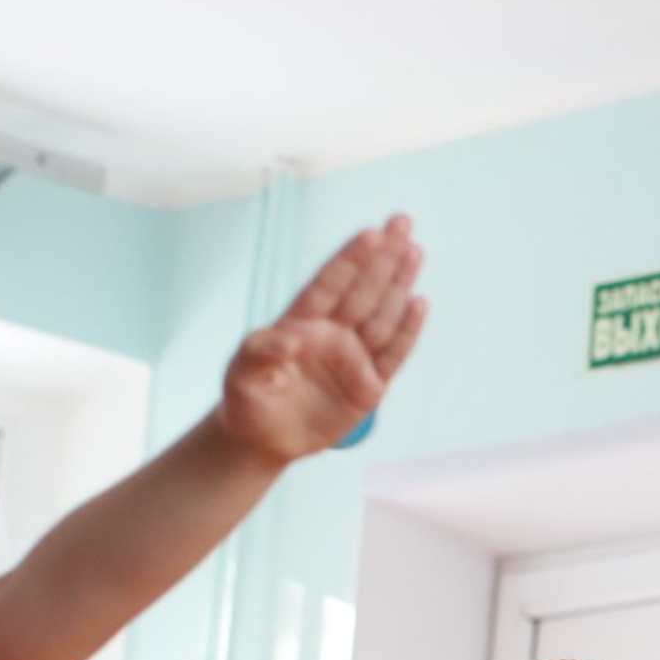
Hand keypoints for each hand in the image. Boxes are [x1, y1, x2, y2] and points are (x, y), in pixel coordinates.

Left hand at [220, 219, 427, 464]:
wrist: (263, 438)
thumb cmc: (247, 398)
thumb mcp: (240, 374)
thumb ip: (260, 352)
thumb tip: (290, 338)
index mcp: (300, 321)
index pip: (329, 284)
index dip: (350, 259)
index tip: (371, 233)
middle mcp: (331, 332)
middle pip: (362, 289)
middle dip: (383, 255)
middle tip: (402, 221)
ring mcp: (353, 357)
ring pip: (381, 314)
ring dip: (399, 283)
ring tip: (415, 251)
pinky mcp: (369, 386)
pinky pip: (393, 354)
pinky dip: (407, 331)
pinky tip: (419, 303)